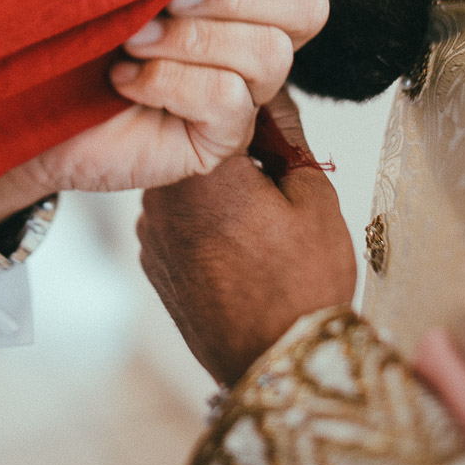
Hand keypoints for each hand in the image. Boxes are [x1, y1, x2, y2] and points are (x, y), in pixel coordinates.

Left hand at [0, 0, 336, 228]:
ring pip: (268, 54)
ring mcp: (244, 91)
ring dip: (190, 40)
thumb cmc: (69, 12)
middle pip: (309, 9)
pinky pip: (228, 100)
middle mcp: (257, 35)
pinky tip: (127, 81)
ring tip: (132, 39)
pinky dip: (171, 81)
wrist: (20, 92)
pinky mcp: (220, 138)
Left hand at [137, 91, 355, 384]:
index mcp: (201, 170)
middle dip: (234, 150)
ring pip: (187, 186)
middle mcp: (161, 197)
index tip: (280, 123)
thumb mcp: (313, 195)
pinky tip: (240, 249)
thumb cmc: (303, 285)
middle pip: (197, 146)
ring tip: (261, 223)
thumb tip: (273, 96)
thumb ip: (287, 134)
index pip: (222, 106)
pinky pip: (178, 223)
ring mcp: (151, 234)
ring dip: (217, 188)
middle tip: (278, 177)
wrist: (278, 368)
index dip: (258, 110)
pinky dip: (204, 224)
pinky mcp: (153, 265)